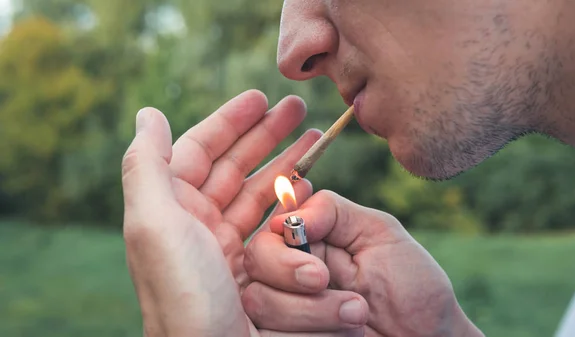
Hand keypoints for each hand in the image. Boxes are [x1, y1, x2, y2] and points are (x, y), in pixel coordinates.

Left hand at [121, 90, 322, 336]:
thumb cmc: (183, 294)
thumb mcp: (155, 225)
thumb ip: (146, 166)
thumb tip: (148, 114)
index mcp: (169, 208)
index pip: (198, 149)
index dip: (229, 121)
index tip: (262, 98)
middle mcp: (194, 224)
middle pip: (232, 166)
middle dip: (265, 135)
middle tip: (299, 110)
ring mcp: (223, 247)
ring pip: (257, 192)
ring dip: (285, 164)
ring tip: (315, 141)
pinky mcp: (249, 270)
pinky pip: (272, 224)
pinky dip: (292, 202)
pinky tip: (311, 187)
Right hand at [243, 190, 484, 336]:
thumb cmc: (411, 285)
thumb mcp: (380, 233)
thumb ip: (333, 211)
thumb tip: (286, 215)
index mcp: (304, 245)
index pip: (263, 240)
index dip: (279, 256)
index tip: (319, 273)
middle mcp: (287, 277)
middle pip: (253, 274)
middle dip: (297, 291)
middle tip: (348, 300)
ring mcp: (287, 314)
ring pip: (261, 310)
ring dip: (314, 319)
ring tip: (359, 320)